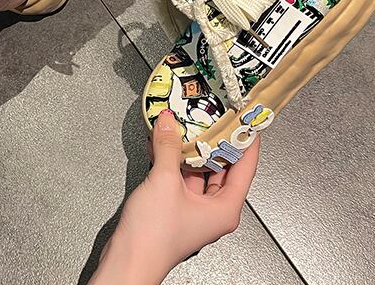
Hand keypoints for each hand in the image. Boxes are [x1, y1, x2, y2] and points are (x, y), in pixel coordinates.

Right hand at [91, 109, 259, 284]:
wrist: (127, 260)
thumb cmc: (153, 238)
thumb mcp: (164, 181)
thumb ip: (168, 146)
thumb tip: (169, 122)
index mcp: (225, 208)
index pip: (246, 166)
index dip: (247, 140)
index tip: (247, 119)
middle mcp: (213, 210)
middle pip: (222, 167)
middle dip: (216, 140)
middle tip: (215, 115)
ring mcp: (194, 209)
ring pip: (199, 170)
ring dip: (191, 148)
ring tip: (187, 123)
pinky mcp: (175, 208)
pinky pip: (181, 176)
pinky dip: (174, 158)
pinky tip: (164, 142)